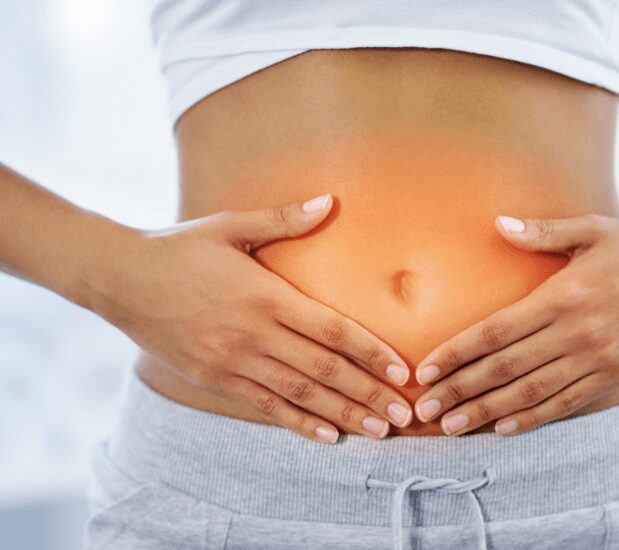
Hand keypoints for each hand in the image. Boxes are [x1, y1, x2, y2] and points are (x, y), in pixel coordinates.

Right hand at [92, 194, 412, 443]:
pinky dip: (297, 423)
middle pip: (323, 369)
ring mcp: (232, 362)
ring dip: (342, 413)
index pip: (332, 330)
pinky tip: (327, 436)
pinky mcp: (214, 379)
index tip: (402, 371)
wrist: (119, 278)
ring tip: (377, 431)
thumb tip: (330, 202)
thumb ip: (284, 220)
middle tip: (404, 414)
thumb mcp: (231, 227)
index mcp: (266, 295)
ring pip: (299, 394)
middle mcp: (253, 334)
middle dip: (368, 393)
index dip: (371, 352)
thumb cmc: (180, 248)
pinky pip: (263, 406)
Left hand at [413, 213, 618, 435]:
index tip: (425, 370)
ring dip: (488, 412)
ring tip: (452, 427)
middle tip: (425, 410)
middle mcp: (577, 333)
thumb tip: (498, 224)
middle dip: (461, 390)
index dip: (456, 353)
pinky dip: (534, 418)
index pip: (495, 332)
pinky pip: (568, 402)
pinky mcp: (616, 374)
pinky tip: (504, 429)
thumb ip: (541, 232)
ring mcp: (597, 358)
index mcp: (562, 296)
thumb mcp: (590, 229)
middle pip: (505, 368)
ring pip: (531, 393)